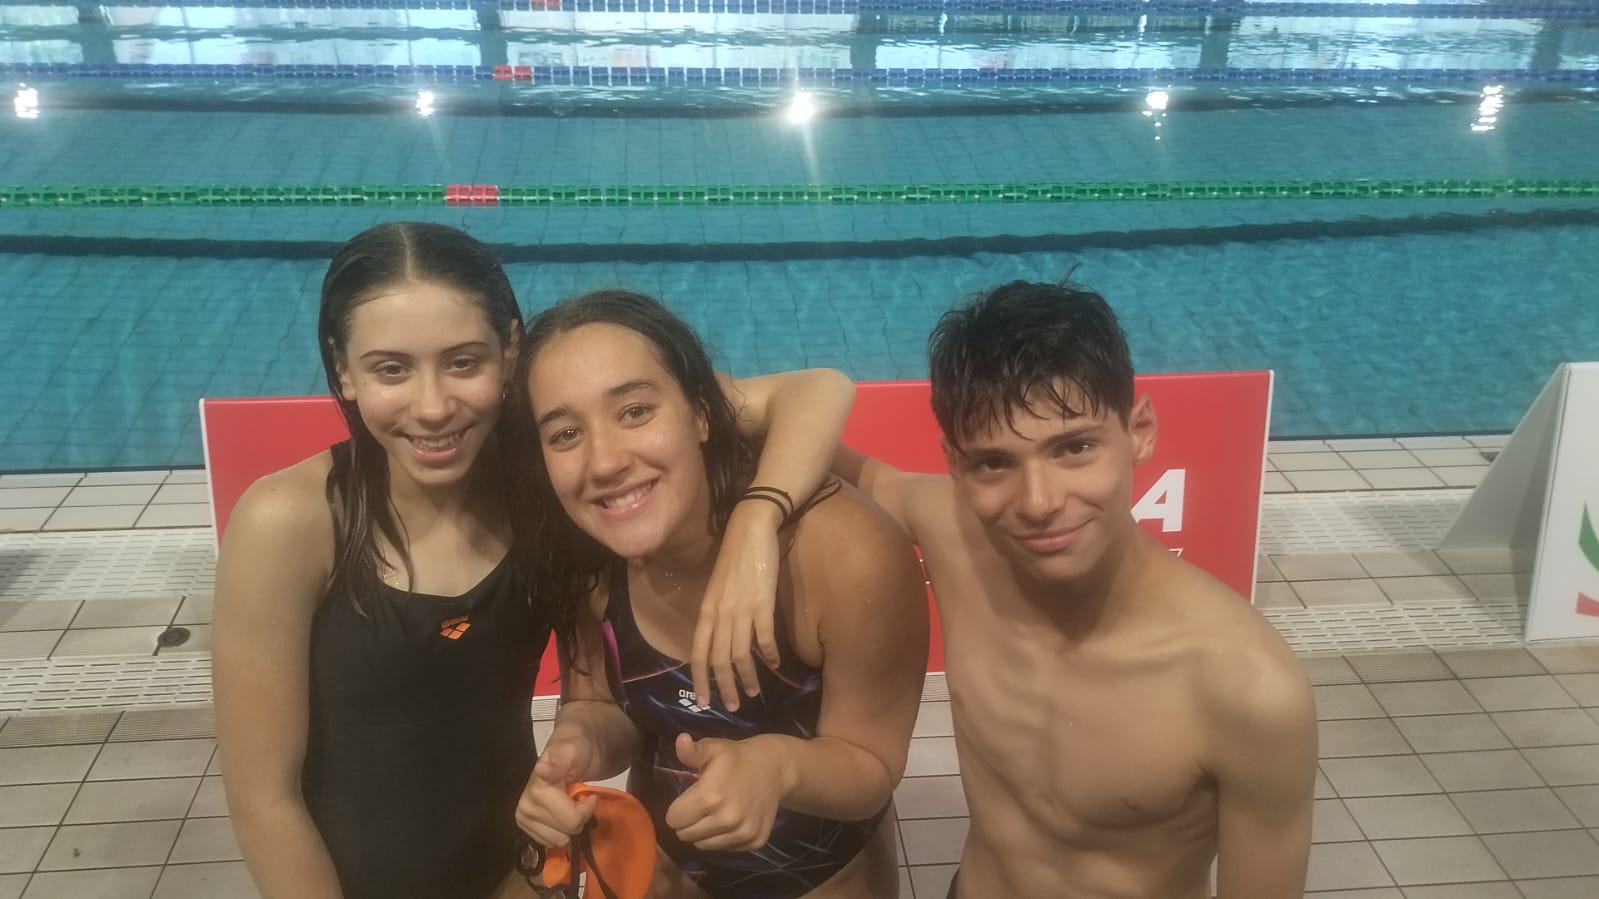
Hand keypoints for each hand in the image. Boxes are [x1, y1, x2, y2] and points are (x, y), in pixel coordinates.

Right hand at [515, 736, 598, 848]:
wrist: (571, 753)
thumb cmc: (575, 752)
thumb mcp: (573, 750)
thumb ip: (560, 761)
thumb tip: (542, 770)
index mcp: (537, 790)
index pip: (571, 820)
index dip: (586, 809)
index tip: (589, 795)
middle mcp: (526, 807)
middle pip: (566, 833)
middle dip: (578, 818)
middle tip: (579, 799)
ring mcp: (524, 819)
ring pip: (559, 841)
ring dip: (570, 826)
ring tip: (570, 805)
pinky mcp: (527, 828)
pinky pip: (551, 843)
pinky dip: (562, 831)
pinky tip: (562, 814)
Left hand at [664, 733, 785, 851]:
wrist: (775, 768)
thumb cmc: (737, 757)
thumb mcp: (714, 748)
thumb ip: (693, 751)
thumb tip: (681, 740)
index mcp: (710, 796)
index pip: (674, 819)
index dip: (677, 809)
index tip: (688, 799)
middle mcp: (727, 819)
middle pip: (686, 835)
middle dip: (688, 822)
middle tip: (702, 806)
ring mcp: (743, 833)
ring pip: (703, 845)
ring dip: (704, 832)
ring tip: (716, 812)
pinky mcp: (754, 841)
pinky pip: (724, 848)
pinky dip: (724, 837)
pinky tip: (732, 819)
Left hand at [690, 500, 782, 711]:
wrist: (750, 529)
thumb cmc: (735, 558)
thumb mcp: (718, 589)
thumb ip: (719, 614)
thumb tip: (723, 638)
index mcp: (706, 611)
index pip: (698, 653)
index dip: (700, 679)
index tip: (703, 700)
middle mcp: (720, 614)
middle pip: (718, 660)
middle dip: (724, 687)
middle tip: (732, 706)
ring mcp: (741, 610)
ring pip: (740, 655)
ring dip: (747, 678)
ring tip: (753, 693)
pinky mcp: (762, 604)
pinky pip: (764, 639)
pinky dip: (769, 655)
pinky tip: (775, 664)